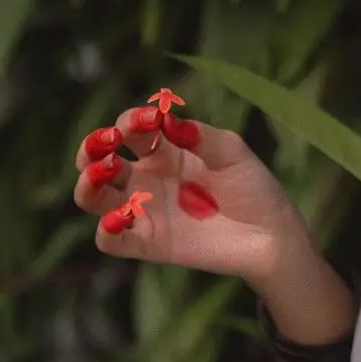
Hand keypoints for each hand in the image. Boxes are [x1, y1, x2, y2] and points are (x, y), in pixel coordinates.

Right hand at [73, 105, 296, 285]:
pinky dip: (107, 229)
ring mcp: (144, 211)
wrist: (271, 234)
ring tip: (107, 169)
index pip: (129, 129)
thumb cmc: (253, 187)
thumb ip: (200, 136)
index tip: (152, 118)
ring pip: (94, 197)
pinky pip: (111, 240)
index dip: (132, 120)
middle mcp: (146, 178)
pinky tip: (122, 215)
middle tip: (108, 141)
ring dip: (89, 181)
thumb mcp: (232, 153)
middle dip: (93, 146)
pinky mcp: (149, 243)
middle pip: (98, 160)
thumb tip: (167, 119)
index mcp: (163, 150)